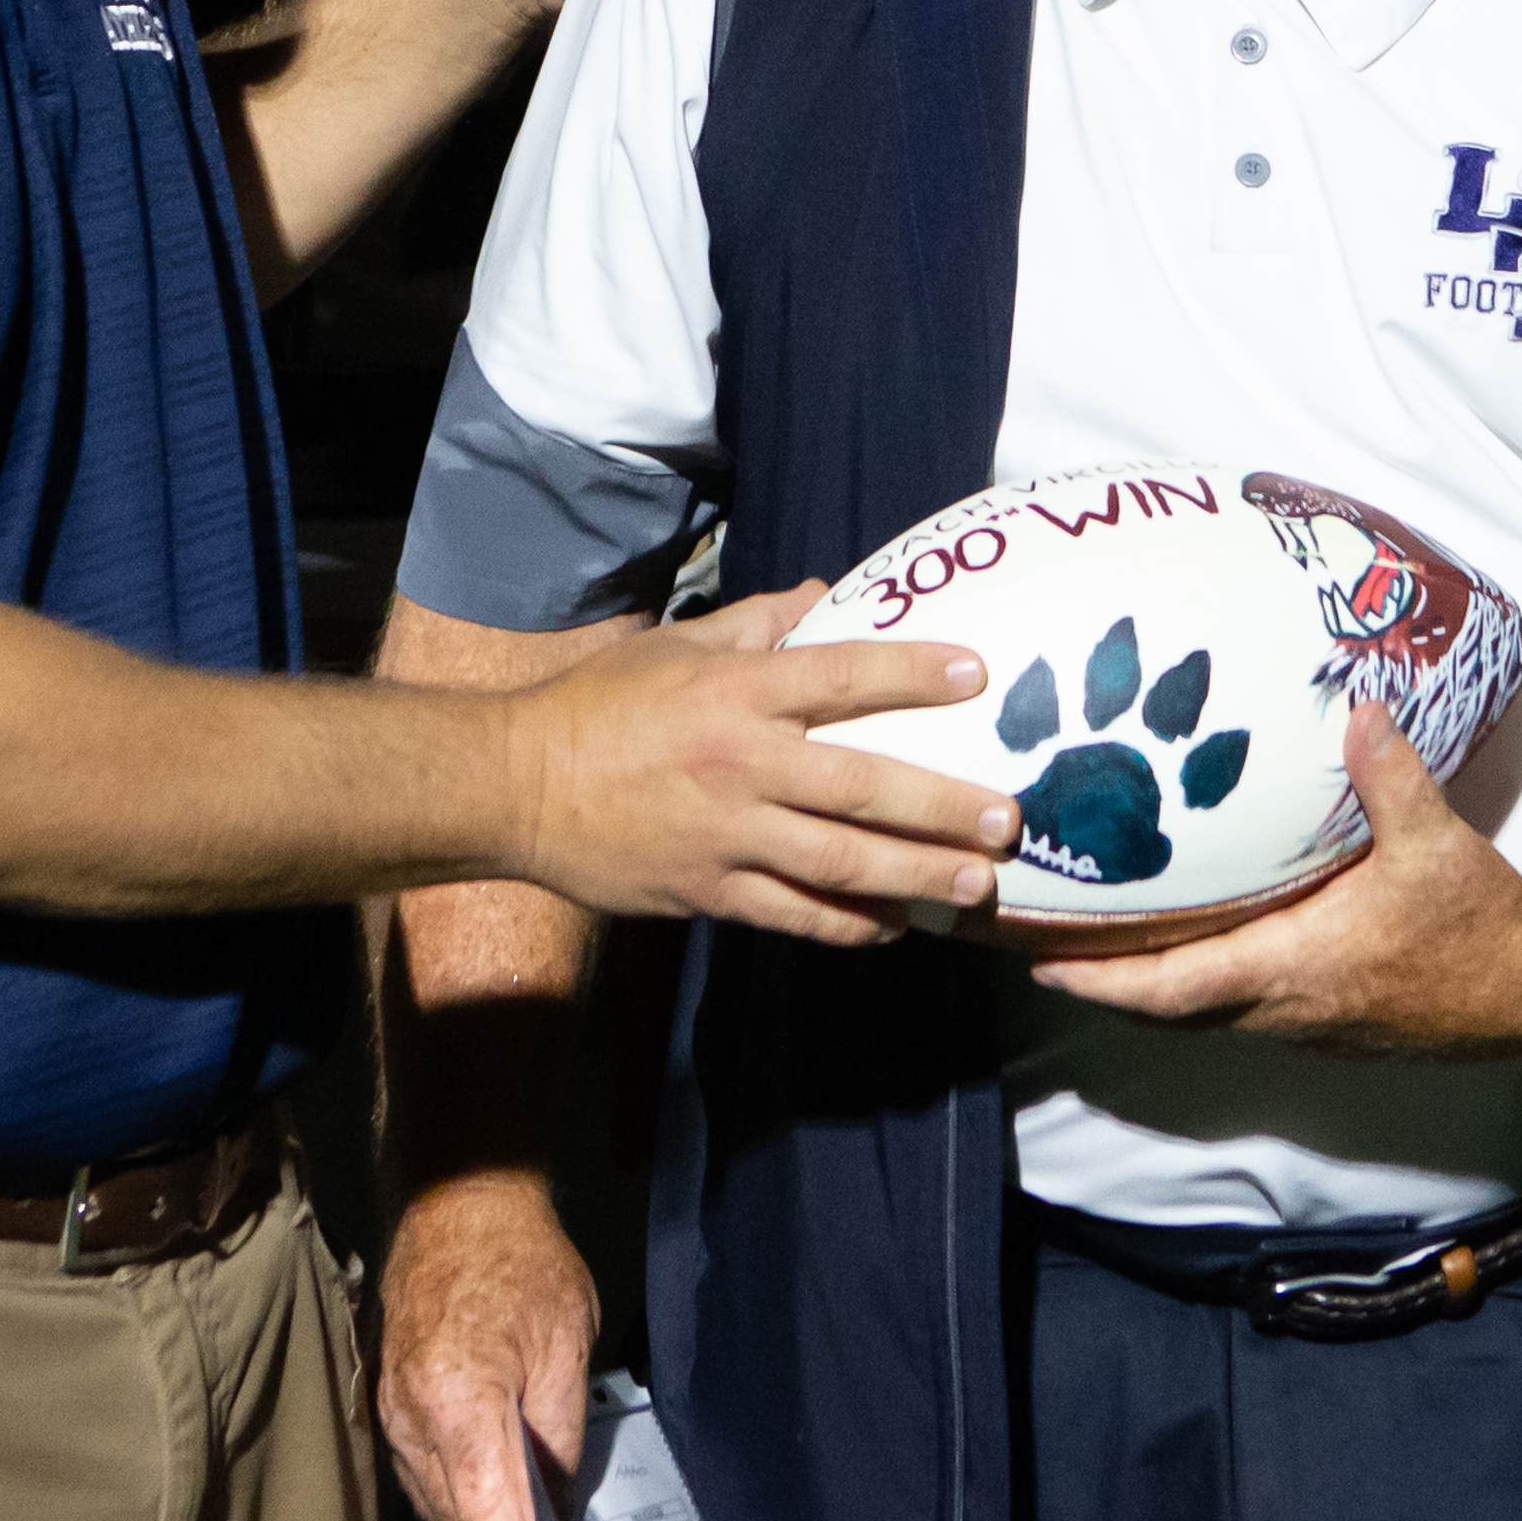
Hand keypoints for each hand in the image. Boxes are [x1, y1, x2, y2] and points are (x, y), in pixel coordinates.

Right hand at [379, 1173, 599, 1520]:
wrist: (460, 1197)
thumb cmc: (523, 1259)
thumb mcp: (567, 1343)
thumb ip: (560, 1431)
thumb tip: (557, 1498)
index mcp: (461, 1402)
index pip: (488, 1512)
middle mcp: (412, 1416)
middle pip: (457, 1513)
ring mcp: (390, 1408)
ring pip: (434, 1495)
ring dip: (477, 1514)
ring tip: (526, 1513)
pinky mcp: (385, 1396)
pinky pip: (419, 1465)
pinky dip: (454, 1483)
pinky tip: (489, 1474)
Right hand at [508, 579, 1012, 944]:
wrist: (517, 786)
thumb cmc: (599, 705)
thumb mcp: (676, 645)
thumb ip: (758, 622)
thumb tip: (824, 594)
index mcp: (735, 693)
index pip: (841, 676)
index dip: (912, 673)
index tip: (976, 673)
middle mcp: (741, 764)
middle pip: (860, 786)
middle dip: (940, 805)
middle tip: (1005, 818)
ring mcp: (727, 836)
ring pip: (838, 863)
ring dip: (915, 875)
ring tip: (975, 883)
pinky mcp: (709, 891)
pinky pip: (794, 913)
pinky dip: (849, 925)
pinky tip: (897, 926)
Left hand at [1035, 701, 1521, 1056]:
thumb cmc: (1480, 924)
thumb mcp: (1436, 842)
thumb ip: (1390, 775)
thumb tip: (1358, 708)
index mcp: (1293, 969)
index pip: (1174, 986)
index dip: (1102, 977)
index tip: (1042, 961)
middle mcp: (1284, 1007)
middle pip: (1166, 1005)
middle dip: (1100, 978)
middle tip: (1037, 941)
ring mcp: (1302, 1021)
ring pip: (1200, 1009)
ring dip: (1144, 982)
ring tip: (1092, 934)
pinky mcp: (1324, 1018)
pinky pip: (1236, 1004)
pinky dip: (1193, 981)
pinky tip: (1185, 938)